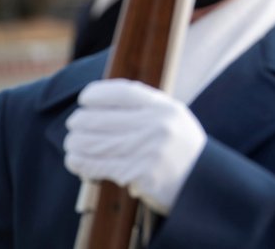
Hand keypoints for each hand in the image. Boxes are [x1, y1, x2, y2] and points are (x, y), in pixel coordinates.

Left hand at [64, 79, 206, 214]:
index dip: (98, 93)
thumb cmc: (180, 147)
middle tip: (74, 126)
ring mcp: (147, 151)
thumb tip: (103, 99)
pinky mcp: (138, 174)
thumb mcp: (172, 117)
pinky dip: (81, 163)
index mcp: (164, 108)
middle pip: (100, 119)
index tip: (85, 98)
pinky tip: (76, 161)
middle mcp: (156, 126)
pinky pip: (98, 166)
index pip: (122, 93)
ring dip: (76, 144)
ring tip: (73, 144)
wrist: (201, 182)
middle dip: (79, 122)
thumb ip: (144, 106)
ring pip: (93, 144)